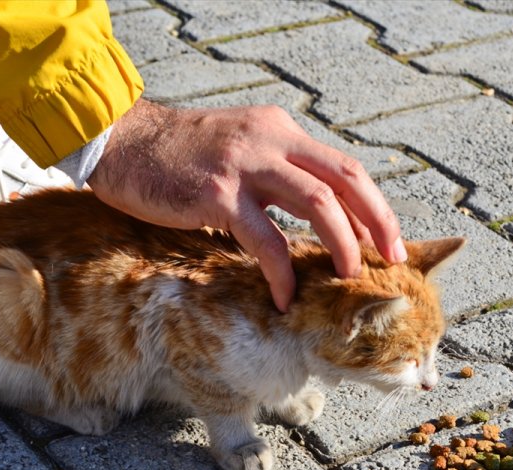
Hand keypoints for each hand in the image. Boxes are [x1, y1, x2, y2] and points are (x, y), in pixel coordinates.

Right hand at [87, 98, 406, 311]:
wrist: (121, 142)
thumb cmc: (177, 157)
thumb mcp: (238, 150)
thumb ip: (274, 173)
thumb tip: (310, 216)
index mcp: (280, 131)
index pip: (343, 167)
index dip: (373, 205)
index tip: (388, 239)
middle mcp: (271, 141)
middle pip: (346, 180)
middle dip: (377, 222)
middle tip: (391, 259)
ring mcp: (246, 165)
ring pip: (319, 204)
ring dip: (343, 245)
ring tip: (348, 277)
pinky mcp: (218, 194)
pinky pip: (266, 240)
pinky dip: (282, 273)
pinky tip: (284, 296)